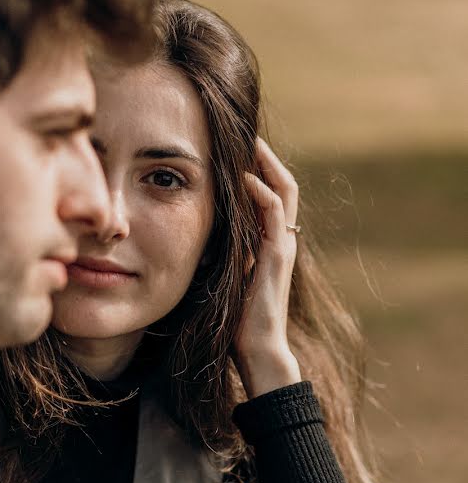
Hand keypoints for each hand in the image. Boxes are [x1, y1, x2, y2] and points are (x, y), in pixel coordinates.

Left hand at [233, 139, 301, 398]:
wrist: (256, 349)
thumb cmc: (236, 318)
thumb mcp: (225, 275)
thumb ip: (223, 253)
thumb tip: (198, 236)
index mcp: (268, 243)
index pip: (269, 194)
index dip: (258, 169)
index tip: (236, 147)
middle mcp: (280, 240)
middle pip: (281, 185)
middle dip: (265, 158)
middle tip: (247, 133)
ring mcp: (282, 246)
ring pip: (284, 192)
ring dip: (267, 165)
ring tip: (250, 142)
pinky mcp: (277, 256)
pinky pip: (274, 214)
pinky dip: (262, 192)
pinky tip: (245, 177)